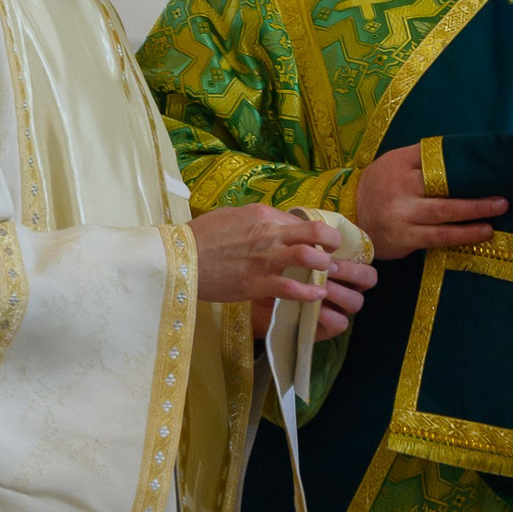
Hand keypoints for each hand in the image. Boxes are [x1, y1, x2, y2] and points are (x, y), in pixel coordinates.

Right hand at [191, 203, 376, 339]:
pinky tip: (317, 296)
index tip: (322, 243)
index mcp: (262, 215)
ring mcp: (264, 258)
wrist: (179, 258)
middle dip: (331, 244)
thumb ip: (256, 220)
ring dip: (323, 267)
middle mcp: (268, 233)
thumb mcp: (231, 216)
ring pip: (309, 257)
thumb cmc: (200, 236)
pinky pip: (292, 287)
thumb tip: (273, 224)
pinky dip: (310, 292)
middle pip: (315, 233)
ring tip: (326, 277)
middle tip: (333, 255)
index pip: (301, 220)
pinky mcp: (257, 283)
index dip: (316, 232)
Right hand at [353, 143, 507, 260]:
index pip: (434, 160)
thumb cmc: (379, 187)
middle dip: (474, 197)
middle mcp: (401, 189)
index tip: (490, 168)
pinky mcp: (404, 238)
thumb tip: (461, 153)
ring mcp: (402, 215)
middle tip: (502, 200)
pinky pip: (437, 238)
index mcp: (400, 165)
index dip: (462, 164)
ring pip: (443, 217)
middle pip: (443, 190)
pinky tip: (479, 234)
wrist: (348, 217)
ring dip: (472, 218)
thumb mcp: (393, 164)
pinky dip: (460, 236)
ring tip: (495, 219)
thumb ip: (420, 159)